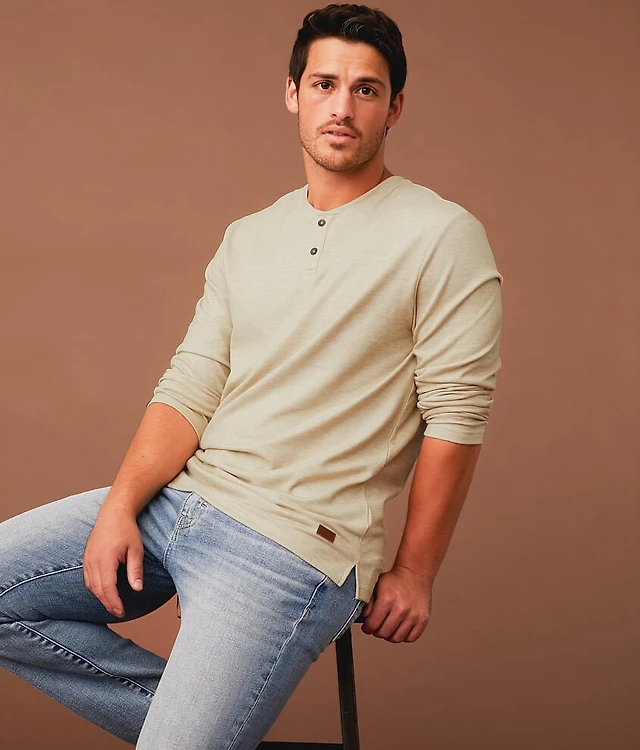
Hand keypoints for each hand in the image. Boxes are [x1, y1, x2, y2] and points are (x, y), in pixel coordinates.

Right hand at [82, 503, 143, 617]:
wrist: (113, 513)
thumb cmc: (126, 530)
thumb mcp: (136, 549)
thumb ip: (135, 569)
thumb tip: (137, 589)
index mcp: (105, 558)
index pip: (107, 587)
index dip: (113, 602)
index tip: (121, 611)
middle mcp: (93, 560)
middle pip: (97, 589)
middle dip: (107, 603)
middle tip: (119, 612)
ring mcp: (87, 559)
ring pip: (90, 585)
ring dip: (100, 597)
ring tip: (113, 604)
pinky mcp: (86, 558)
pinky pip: (88, 578)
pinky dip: (95, 588)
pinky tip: (104, 591)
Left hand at [360, 566, 431, 642]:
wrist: (415, 573)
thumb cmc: (395, 580)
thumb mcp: (376, 586)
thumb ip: (368, 602)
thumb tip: (364, 617)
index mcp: (386, 599)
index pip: (373, 625)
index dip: (367, 628)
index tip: (368, 627)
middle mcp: (400, 608)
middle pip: (384, 633)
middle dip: (377, 632)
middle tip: (377, 627)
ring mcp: (413, 615)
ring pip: (397, 638)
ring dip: (390, 636)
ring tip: (388, 628)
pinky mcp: (423, 619)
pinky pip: (411, 638)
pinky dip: (404, 636)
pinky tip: (400, 628)